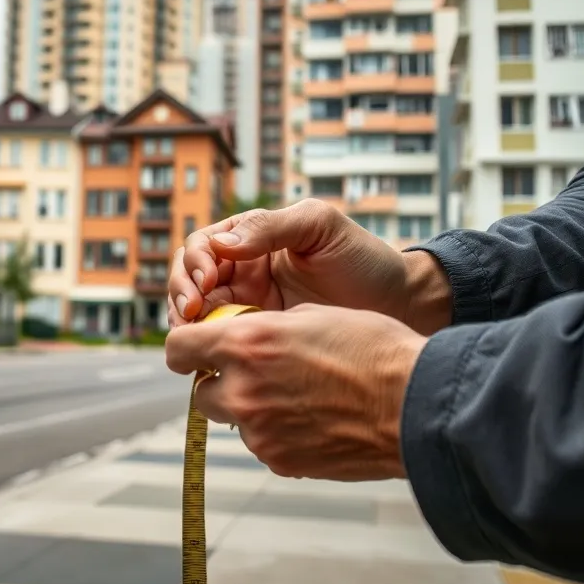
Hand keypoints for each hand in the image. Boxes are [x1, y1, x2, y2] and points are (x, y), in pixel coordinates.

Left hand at [165, 304, 427, 480]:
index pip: (178, 349)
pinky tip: (316, 419)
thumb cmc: (373, 351)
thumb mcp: (311, 317)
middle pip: (201, 393)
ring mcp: (260, 432)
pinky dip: (279, 433)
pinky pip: (264, 444)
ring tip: (300, 396)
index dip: (186, 347)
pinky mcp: (281, 462)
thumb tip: (243, 340)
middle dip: (221, 383)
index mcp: (247, 344)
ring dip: (253, 409)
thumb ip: (264, 330)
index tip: (197, 349)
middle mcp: (244, 391)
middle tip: (256, 374)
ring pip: (235, 420)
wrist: (417, 405)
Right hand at [168, 200, 450, 334]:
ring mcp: (249, 310)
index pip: (203, 248)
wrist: (401, 305)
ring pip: (199, 317)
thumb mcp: (319, 227)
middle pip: (189, 282)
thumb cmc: (363, 258)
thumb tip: (222, 243)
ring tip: (196, 334)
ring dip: (189, 324)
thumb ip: (270, 227)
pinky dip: (212, 350)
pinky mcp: (261, 342)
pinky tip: (218, 355)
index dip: (194, 264)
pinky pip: (225, 346)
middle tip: (191, 312)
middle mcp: (242, 274)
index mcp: (251, 241)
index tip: (205, 282)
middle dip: (182, 294)